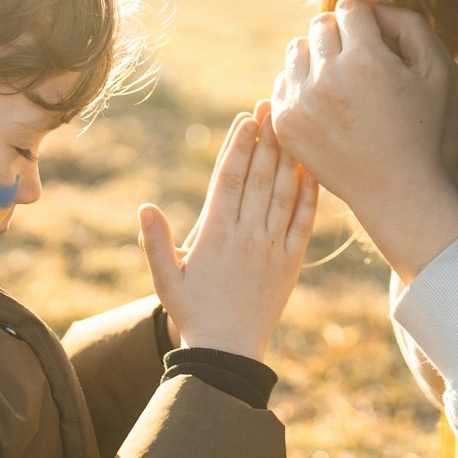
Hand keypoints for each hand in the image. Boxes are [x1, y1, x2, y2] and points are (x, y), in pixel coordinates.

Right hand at [137, 101, 318, 360]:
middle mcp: (247, 234)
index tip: (247, 118)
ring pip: (284, 193)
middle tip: (273, 105)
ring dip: (288, 157)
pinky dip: (309, 195)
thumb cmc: (192, 314)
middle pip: (260, 176)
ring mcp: (272, 247)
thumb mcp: (165, 279)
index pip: (229, 179)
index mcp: (215, 233)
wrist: (228, 353)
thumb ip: (154, 241)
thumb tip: (144, 206)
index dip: (239, 145)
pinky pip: (303, 222)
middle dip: (266, 138)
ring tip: (292, 127)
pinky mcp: (291, 262)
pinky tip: (312, 171)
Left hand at [271, 0, 457, 281]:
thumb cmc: (429, 130)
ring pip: (297, 50)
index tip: (378, 43)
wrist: (401, 193)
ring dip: (318, 57)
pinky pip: (283, 82)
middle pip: (320, 25)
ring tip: (344, 82)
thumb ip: (409, 24)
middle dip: (341, 35)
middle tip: (362, 62)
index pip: (350, 8)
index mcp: (366, 60)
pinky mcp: (286, 124)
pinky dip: (302, 85)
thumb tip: (371, 6)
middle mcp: (327, 78)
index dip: (368, 21)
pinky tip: (328, 103)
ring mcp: (301, 103)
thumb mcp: (440, 71)